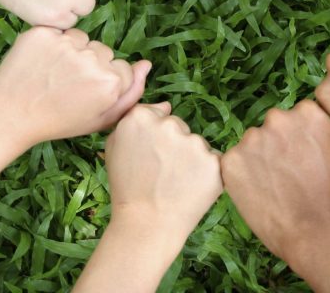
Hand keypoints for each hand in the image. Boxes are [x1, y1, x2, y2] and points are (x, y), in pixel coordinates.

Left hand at [0, 27, 150, 147]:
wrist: (8, 116)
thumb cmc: (58, 121)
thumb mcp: (100, 119)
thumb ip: (130, 94)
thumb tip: (146, 64)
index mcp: (110, 82)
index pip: (124, 69)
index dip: (107, 82)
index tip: (88, 94)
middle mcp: (92, 60)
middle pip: (105, 52)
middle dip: (93, 65)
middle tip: (69, 86)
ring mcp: (67, 44)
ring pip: (84, 40)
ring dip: (74, 52)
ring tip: (55, 74)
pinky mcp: (44, 33)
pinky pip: (61, 32)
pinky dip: (54, 44)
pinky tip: (43, 63)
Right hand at [106, 104, 222, 238]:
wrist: (146, 224)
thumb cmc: (127, 187)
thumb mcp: (115, 146)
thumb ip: (136, 119)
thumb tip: (166, 105)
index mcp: (141, 117)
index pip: (158, 114)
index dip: (154, 138)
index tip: (149, 157)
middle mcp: (170, 125)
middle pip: (179, 127)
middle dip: (174, 145)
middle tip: (162, 173)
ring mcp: (194, 142)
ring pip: (196, 144)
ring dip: (191, 159)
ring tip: (175, 183)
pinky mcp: (214, 161)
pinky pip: (213, 160)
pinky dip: (206, 173)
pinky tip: (191, 189)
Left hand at [221, 101, 329, 262]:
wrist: (314, 230)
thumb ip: (318, 132)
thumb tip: (307, 130)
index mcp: (306, 112)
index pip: (295, 115)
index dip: (296, 137)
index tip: (300, 155)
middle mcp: (277, 118)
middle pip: (272, 126)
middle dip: (275, 144)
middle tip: (284, 172)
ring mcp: (252, 138)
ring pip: (252, 144)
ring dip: (257, 159)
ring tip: (272, 186)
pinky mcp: (231, 159)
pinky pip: (234, 162)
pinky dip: (241, 175)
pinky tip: (257, 192)